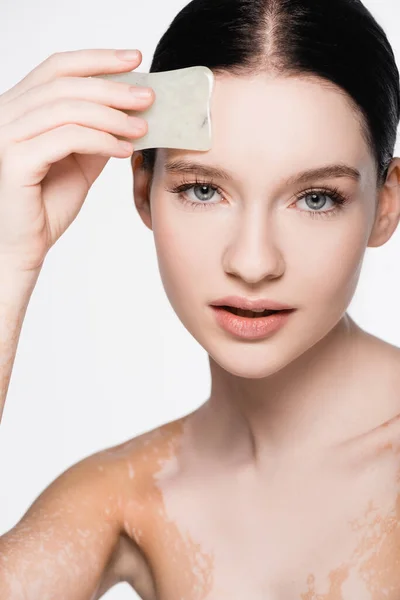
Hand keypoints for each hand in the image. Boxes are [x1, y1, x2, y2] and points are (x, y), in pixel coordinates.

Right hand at [0, 48, 154, 273]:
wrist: (25, 244)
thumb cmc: (48, 203)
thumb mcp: (80, 159)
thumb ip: (96, 132)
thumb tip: (129, 109)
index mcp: (19, 106)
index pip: (58, 68)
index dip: (98, 59)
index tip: (135, 59)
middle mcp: (6, 113)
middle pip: (65, 83)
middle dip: (113, 87)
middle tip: (149, 97)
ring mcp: (7, 135)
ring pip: (68, 108)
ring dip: (112, 116)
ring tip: (142, 128)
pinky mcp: (15, 159)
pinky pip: (67, 138)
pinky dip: (102, 140)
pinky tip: (124, 150)